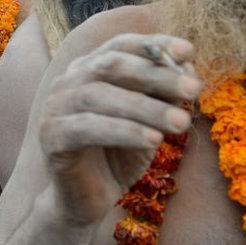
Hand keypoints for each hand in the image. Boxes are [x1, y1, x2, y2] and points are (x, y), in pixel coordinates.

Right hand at [38, 34, 200, 226]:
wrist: (88, 200)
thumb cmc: (119, 155)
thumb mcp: (148, 121)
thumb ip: (161, 95)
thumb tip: (187, 71)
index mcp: (88, 69)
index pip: (119, 45)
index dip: (152, 44)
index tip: (188, 51)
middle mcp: (67, 82)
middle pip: (110, 66)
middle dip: (155, 75)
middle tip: (193, 88)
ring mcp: (55, 108)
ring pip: (100, 96)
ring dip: (145, 107)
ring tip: (182, 123)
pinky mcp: (52, 137)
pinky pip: (88, 128)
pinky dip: (124, 131)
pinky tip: (154, 140)